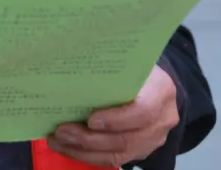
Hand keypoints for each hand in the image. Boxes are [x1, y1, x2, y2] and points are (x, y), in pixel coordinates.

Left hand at [47, 65, 179, 167]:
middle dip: (90, 139)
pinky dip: (88, 155)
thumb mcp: (129, 62)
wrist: (156, 85)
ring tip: (58, 141)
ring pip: (118, 154)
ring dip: (84, 151)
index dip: (116, 119)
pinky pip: (114, 159)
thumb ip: (110, 67)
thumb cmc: (136, 69)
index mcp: (160, 91)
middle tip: (62, 131)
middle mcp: (162, 120)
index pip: (142, 111)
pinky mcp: (141, 151)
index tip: (90, 120)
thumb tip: (73, 66)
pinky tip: (68, 147)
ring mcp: (153, 140)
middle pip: (126, 139)